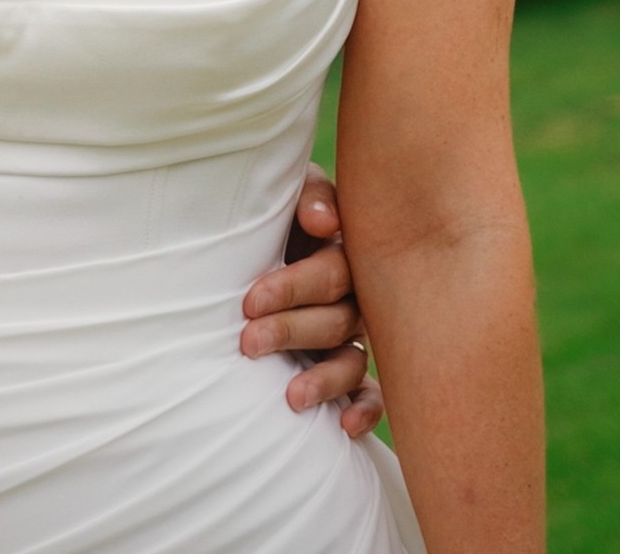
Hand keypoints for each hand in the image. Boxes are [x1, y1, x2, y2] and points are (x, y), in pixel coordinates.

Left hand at [244, 170, 382, 437]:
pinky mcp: (350, 369)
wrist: (264, 239)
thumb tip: (323, 222)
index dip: (294, 289)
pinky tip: (345, 426)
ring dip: (323, 379)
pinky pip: (371, 393)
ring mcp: (355, 334)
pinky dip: (363, 410)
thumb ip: (309, 197)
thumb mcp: (290, 194)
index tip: (251, 301)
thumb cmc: (279, 214)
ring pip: (351, 360)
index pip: (333, 273)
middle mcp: (356, 296)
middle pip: (338, 319)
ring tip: (290, 397)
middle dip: (291, 331)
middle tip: (249, 341)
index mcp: (345, 251)